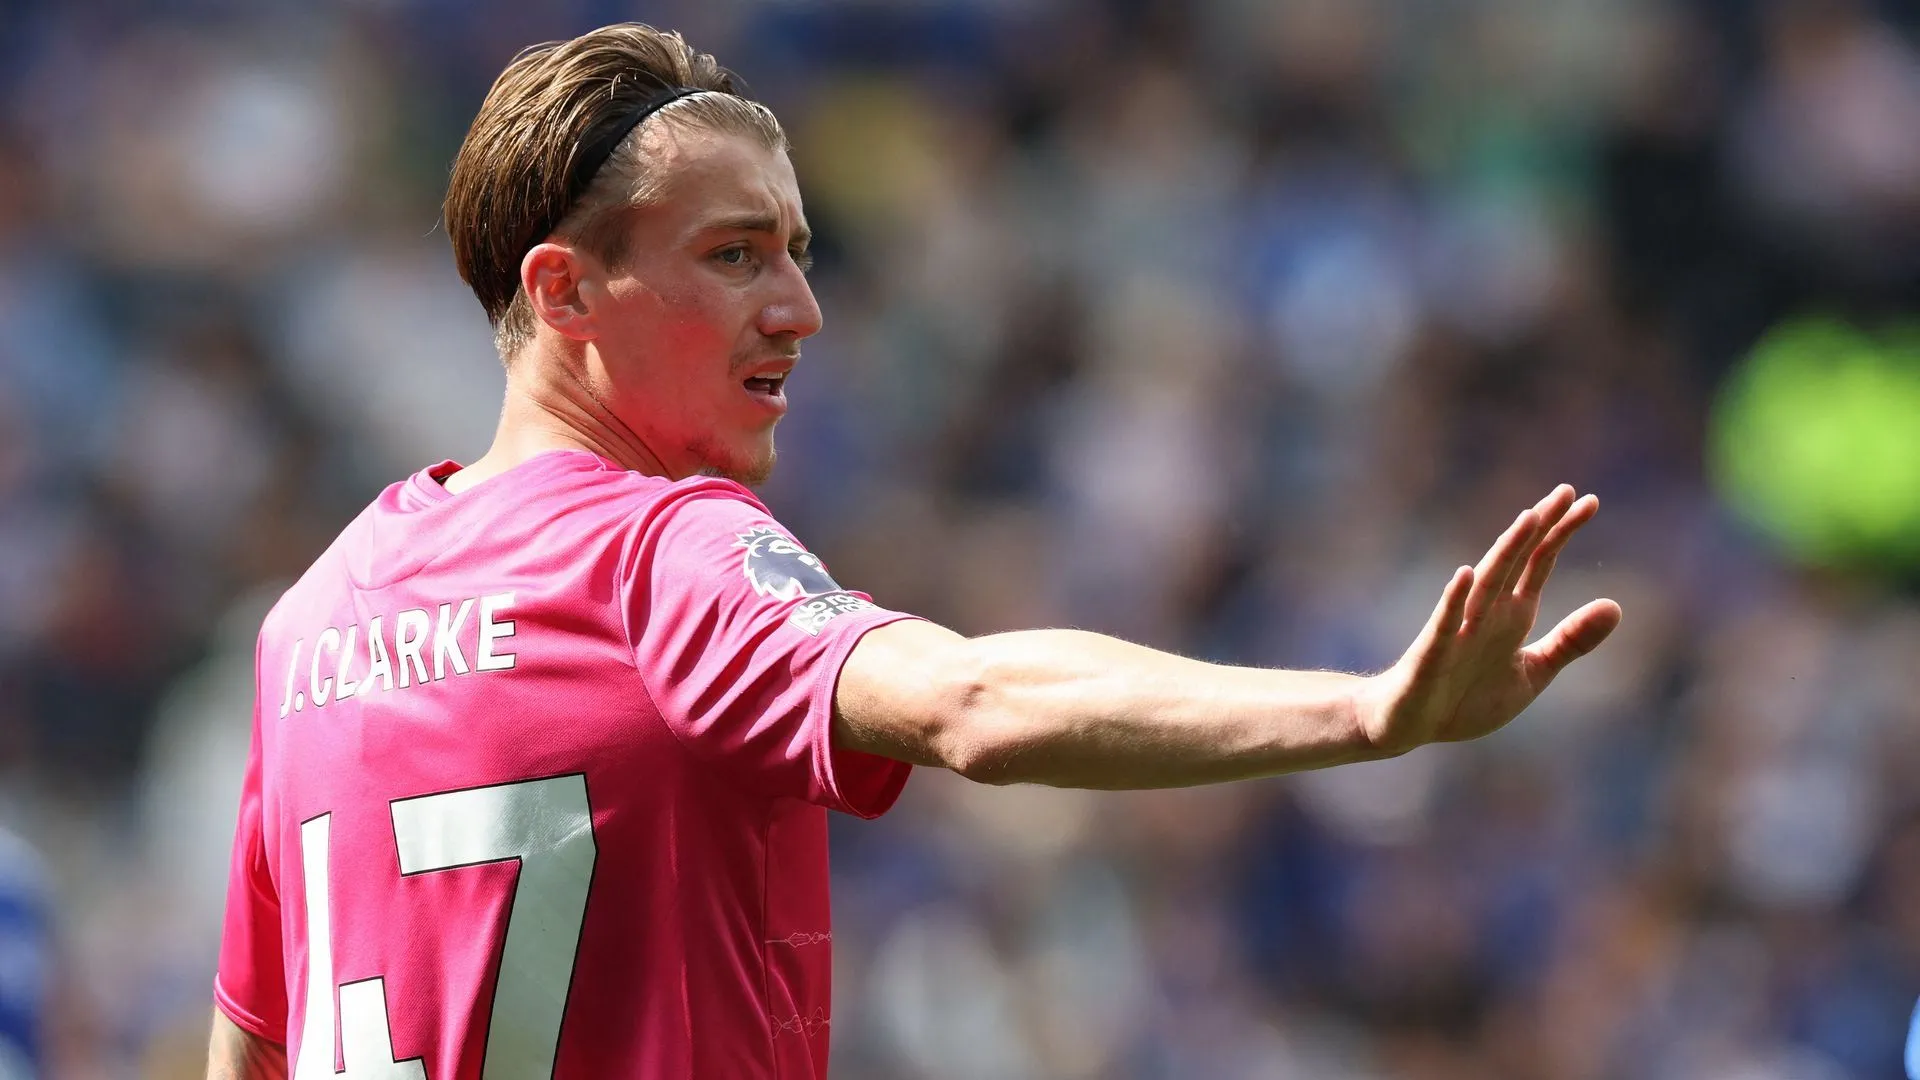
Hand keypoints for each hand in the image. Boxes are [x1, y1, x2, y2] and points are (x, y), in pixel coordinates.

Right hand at [1356, 485, 1622, 755]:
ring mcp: (1459, 629)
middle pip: (1516, 560)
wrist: (1413, 725)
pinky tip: (1465, 574)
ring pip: (1486, 583)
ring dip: (1506, 551)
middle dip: (1539, 527)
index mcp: (1512, 615)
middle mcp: (1487, 612)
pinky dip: (1455, 600)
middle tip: (1565, 490)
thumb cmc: (1467, 697)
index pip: (1540, 563)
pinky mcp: (1433, 653)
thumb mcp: (1533, 672)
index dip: (1562, 533)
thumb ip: (1571, 641)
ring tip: (1528, 519)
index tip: (1589, 501)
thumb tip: (1617, 606)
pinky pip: (1445, 624)